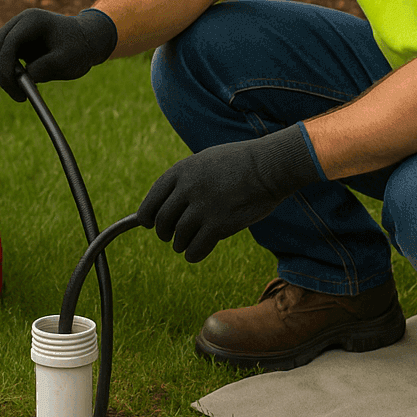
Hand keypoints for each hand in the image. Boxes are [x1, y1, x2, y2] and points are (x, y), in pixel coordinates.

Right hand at [0, 7, 116, 101]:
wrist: (87, 40)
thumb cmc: (79, 47)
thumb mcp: (67, 60)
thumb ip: (45, 68)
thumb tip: (23, 77)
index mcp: (32, 20)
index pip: (8, 42)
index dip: (5, 66)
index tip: (13, 87)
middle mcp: (21, 22)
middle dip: (1, 72)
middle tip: (17, 95)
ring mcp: (17, 30)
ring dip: (0, 71)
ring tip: (18, 91)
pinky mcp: (16, 41)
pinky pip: (1, 55)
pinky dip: (4, 69)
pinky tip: (17, 83)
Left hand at [137, 124, 321, 262]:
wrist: (270, 166)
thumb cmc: (242, 163)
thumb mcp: (207, 161)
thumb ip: (187, 180)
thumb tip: (170, 205)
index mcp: (182, 170)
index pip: (153, 199)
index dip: (147, 215)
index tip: (148, 223)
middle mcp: (188, 188)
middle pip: (162, 220)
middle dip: (163, 232)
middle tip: (170, 237)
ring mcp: (203, 206)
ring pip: (178, 237)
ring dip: (180, 244)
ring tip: (185, 245)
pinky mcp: (219, 224)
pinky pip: (196, 248)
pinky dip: (192, 254)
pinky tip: (195, 254)